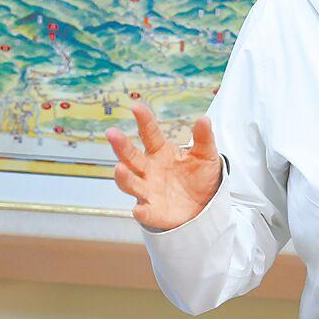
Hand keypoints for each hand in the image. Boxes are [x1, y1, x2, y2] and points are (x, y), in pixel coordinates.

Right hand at [105, 103, 221, 230]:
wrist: (205, 204)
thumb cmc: (200, 176)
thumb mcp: (206, 155)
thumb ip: (203, 138)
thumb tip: (204, 119)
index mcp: (161, 152)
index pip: (149, 133)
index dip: (144, 120)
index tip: (136, 106)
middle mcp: (149, 169)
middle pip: (131, 156)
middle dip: (121, 146)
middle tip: (112, 133)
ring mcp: (148, 190)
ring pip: (131, 183)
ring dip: (124, 177)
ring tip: (119, 168)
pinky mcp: (153, 211)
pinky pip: (145, 212)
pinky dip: (142, 211)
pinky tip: (139, 210)